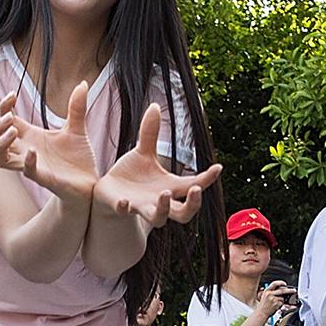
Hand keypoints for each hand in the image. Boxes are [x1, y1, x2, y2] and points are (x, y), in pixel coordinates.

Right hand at [0, 85, 98, 204]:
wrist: (89, 183)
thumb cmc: (77, 158)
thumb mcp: (76, 128)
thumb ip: (76, 107)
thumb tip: (82, 83)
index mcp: (29, 136)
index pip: (4, 120)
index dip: (3, 106)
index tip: (12, 94)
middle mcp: (25, 150)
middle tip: (10, 117)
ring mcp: (31, 165)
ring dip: (1, 144)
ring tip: (13, 131)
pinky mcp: (43, 178)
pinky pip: (26, 171)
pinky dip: (27, 162)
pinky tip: (34, 152)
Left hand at [91, 102, 223, 227]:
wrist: (108, 191)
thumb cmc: (132, 175)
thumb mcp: (143, 152)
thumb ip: (150, 133)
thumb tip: (155, 106)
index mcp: (169, 186)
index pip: (194, 184)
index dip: (207, 178)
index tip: (218, 167)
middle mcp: (159, 201)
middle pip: (184, 214)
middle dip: (193, 204)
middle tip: (196, 189)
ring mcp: (141, 206)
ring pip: (158, 219)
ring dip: (163, 208)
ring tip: (163, 192)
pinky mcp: (122, 207)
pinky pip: (125, 212)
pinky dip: (125, 208)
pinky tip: (125, 201)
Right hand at [255, 279, 292, 315]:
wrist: (261, 313)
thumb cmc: (264, 305)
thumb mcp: (265, 296)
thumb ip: (272, 292)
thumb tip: (282, 289)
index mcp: (267, 290)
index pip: (274, 283)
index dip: (280, 282)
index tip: (285, 284)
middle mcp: (269, 294)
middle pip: (282, 290)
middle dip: (289, 290)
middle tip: (294, 290)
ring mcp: (273, 299)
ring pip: (283, 297)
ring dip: (282, 300)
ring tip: (277, 302)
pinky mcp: (276, 304)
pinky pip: (282, 303)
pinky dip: (281, 304)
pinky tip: (277, 306)